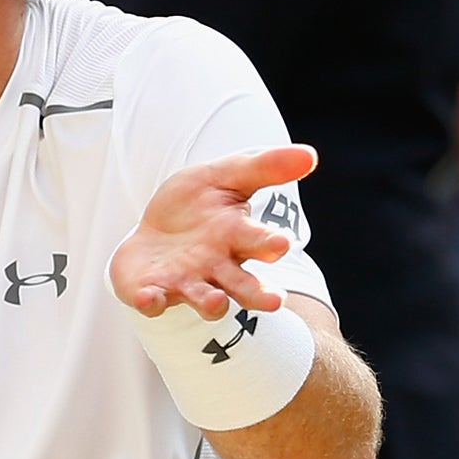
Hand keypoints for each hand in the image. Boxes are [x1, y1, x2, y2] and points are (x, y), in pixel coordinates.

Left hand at [110, 146, 316, 319]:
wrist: (154, 227)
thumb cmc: (199, 204)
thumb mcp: (225, 176)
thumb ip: (264, 167)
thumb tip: (309, 155)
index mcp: (238, 237)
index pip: (260, 242)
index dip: (270, 244)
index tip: (281, 244)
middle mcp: (217, 267)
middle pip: (244, 285)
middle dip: (258, 293)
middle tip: (274, 302)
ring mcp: (186, 282)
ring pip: (205, 300)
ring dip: (212, 303)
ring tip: (217, 301)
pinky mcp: (153, 291)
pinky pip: (154, 301)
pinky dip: (152, 302)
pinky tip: (149, 297)